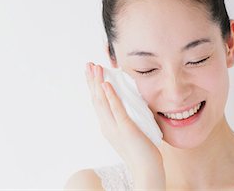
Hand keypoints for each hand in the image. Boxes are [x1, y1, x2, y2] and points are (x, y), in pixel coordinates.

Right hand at [85, 62, 165, 188]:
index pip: (97, 102)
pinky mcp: (125, 128)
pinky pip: (116, 109)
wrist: (145, 169)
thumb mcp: (129, 130)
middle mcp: (106, 125)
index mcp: (107, 125)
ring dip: (98, 82)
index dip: (93, 85)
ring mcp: (114, 127)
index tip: (91, 71)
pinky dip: (110, 96)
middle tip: (88, 64)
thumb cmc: (141, 150)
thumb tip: (128, 103)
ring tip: (95, 67)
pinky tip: (107, 84)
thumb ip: (125, 117)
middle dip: (91, 80)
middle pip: (95, 98)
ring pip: (102, 101)